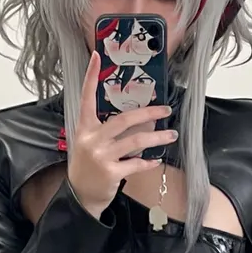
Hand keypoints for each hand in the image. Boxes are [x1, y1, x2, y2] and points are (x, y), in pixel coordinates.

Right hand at [66, 50, 176, 218]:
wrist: (80, 195)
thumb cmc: (87, 165)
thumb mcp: (89, 142)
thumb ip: (107, 129)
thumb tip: (137, 118)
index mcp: (85, 127)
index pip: (87, 97)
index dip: (91, 76)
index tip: (97, 57)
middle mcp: (92, 139)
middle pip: (124, 119)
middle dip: (148, 113)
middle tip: (165, 109)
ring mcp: (101, 156)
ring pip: (136, 141)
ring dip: (157, 137)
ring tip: (171, 135)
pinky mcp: (111, 173)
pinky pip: (136, 164)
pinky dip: (148, 162)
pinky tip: (155, 161)